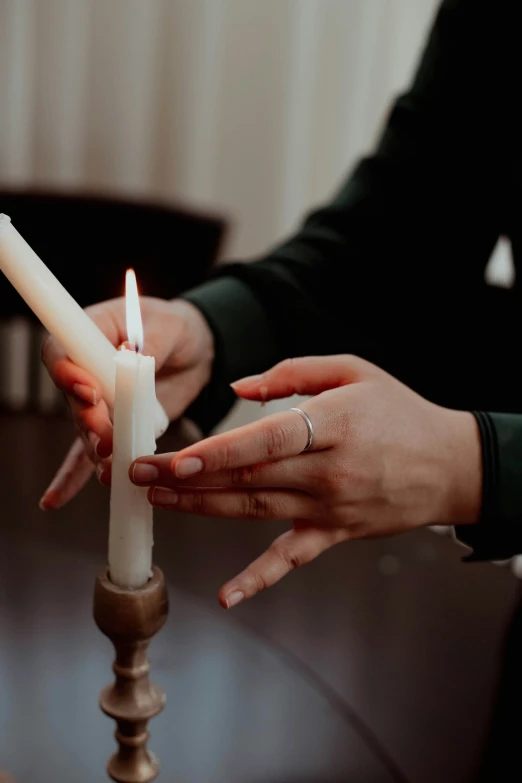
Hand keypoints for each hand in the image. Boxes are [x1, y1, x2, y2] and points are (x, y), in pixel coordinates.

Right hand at [40, 297, 213, 508]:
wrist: (194, 351)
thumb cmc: (175, 329)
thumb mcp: (167, 327)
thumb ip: (148, 344)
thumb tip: (133, 358)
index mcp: (88, 336)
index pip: (61, 355)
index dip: (68, 374)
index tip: (89, 390)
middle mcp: (84, 373)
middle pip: (73, 401)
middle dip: (90, 421)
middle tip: (107, 434)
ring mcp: (98, 405)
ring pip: (87, 432)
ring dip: (98, 450)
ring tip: (112, 465)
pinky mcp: (114, 429)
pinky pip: (90, 455)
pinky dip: (73, 479)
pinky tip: (54, 500)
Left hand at [128, 355, 481, 607]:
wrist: (449, 464)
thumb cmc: (398, 411)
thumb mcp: (354, 370)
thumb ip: (294, 373)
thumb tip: (238, 389)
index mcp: (333, 424)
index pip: (266, 441)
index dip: (219, 453)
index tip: (174, 459)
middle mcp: (328, 471)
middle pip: (247, 477)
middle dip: (187, 476)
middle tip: (138, 472)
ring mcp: (330, 507)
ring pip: (254, 511)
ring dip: (201, 507)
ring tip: (156, 499)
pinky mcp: (335, 533)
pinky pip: (292, 559)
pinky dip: (258, 579)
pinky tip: (226, 597)